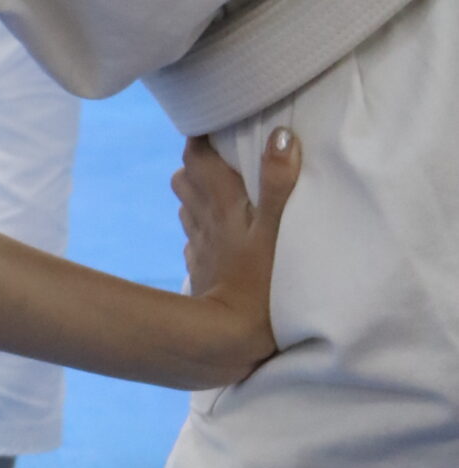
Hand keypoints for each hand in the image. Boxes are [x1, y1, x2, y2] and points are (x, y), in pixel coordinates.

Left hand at [173, 129, 301, 379]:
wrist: (229, 340)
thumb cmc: (260, 284)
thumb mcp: (276, 230)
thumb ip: (278, 183)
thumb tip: (282, 135)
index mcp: (218, 201)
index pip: (195, 154)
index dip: (202, 137)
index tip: (218, 126)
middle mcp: (201, 217)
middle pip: (185, 177)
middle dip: (198, 164)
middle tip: (224, 159)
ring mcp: (198, 244)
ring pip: (186, 206)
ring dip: (199, 195)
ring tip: (224, 193)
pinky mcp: (200, 269)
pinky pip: (194, 238)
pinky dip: (202, 228)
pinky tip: (220, 235)